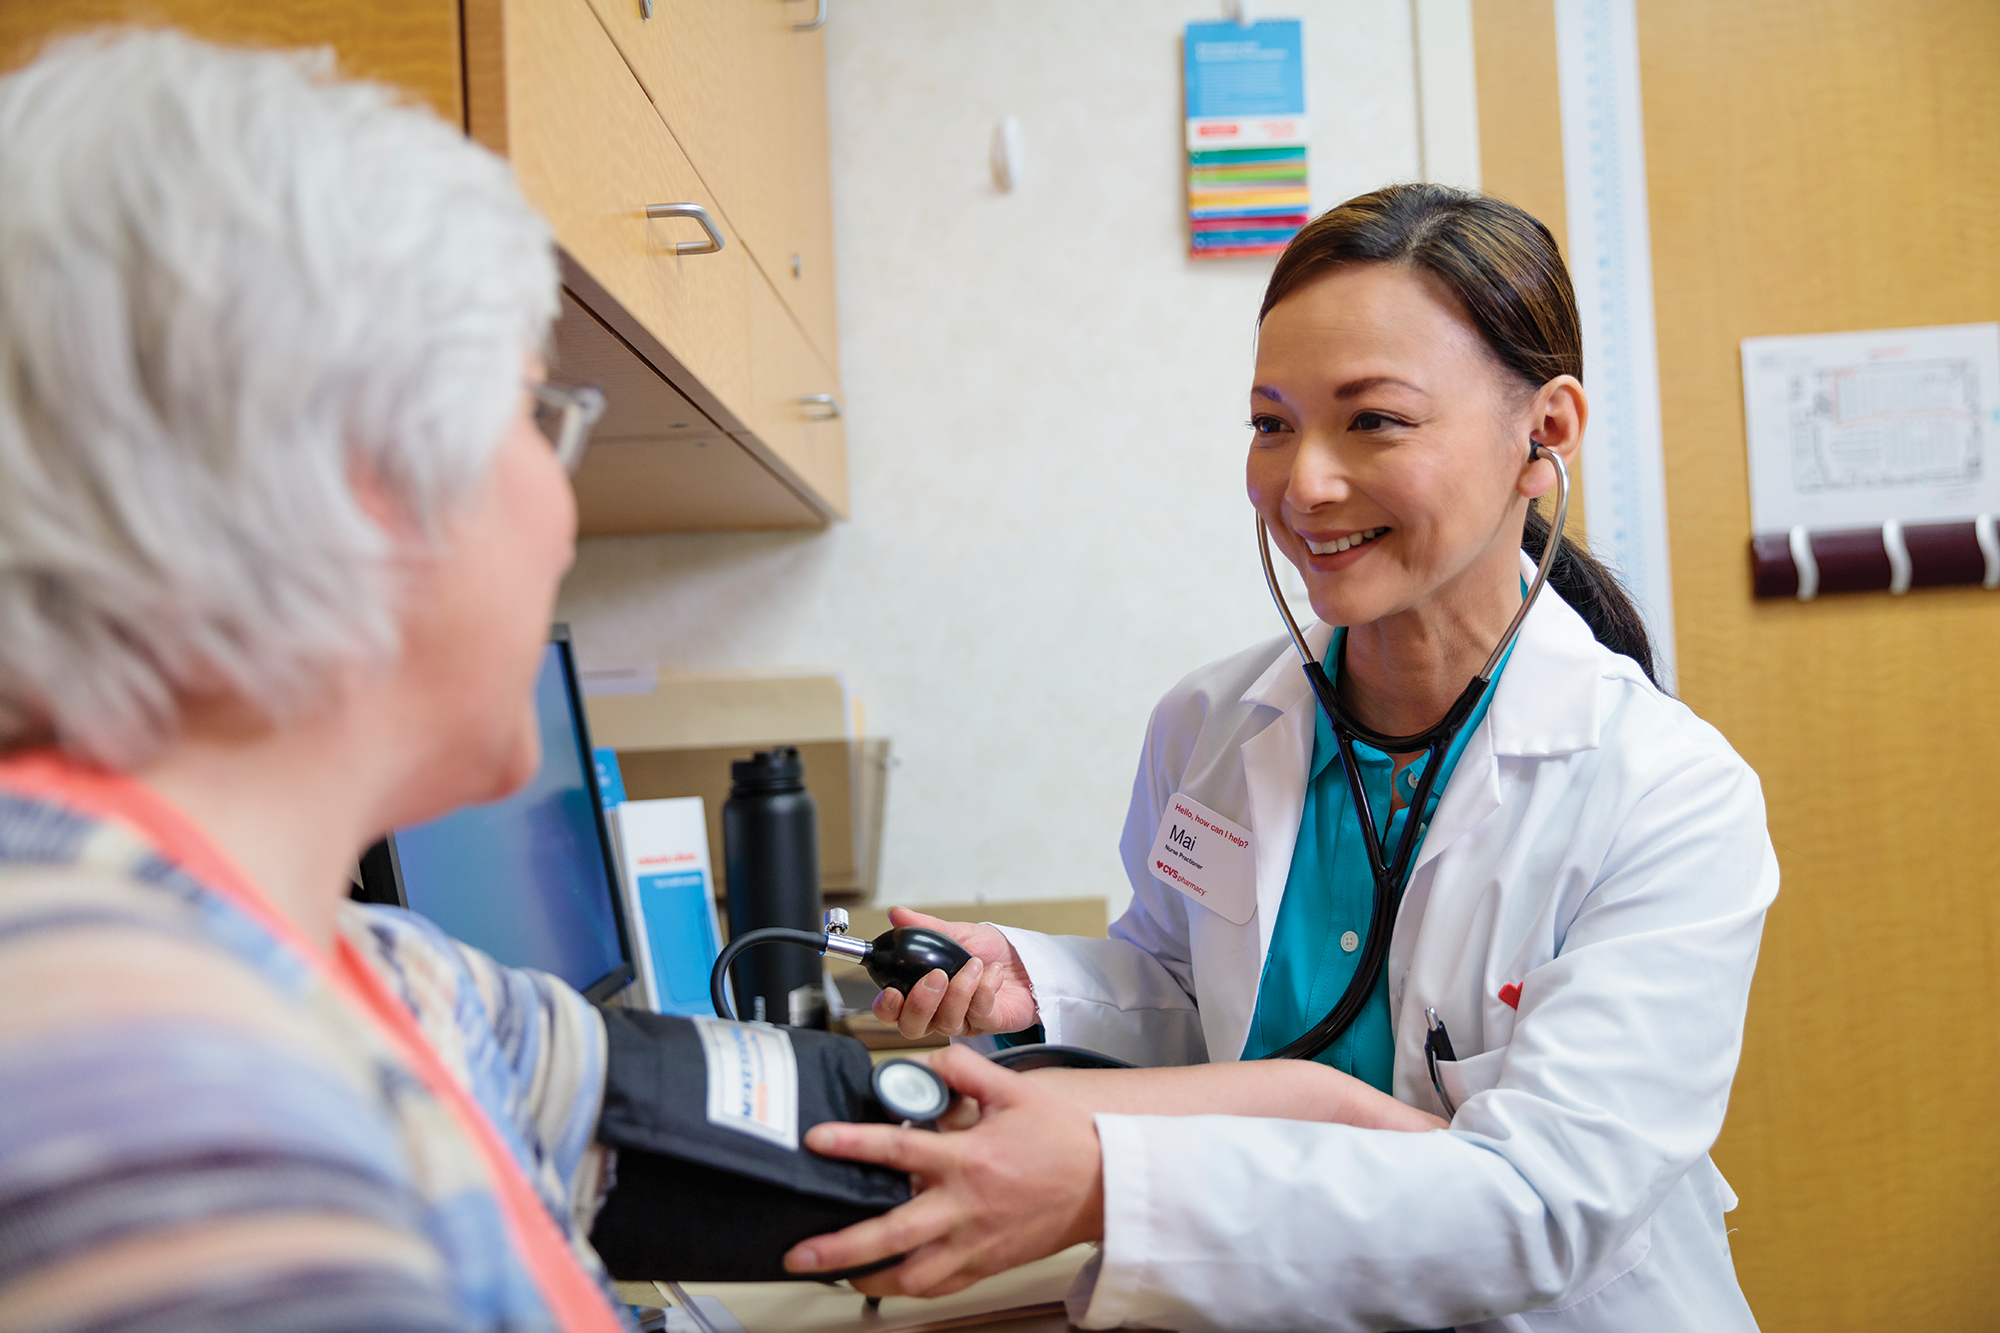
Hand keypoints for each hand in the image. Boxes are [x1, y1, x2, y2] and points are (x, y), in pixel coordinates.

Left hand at [784, 1046, 1102, 1296]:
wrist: (1106, 1185)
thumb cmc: (1065, 1142)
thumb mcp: (1015, 1091)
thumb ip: (966, 1073)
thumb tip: (930, 1063)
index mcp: (969, 1160)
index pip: (898, 1152)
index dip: (852, 1145)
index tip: (817, 1142)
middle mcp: (965, 1207)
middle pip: (891, 1234)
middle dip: (840, 1247)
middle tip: (800, 1253)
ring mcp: (975, 1243)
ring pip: (912, 1275)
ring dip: (868, 1278)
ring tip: (834, 1273)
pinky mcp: (986, 1264)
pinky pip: (940, 1286)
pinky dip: (908, 1286)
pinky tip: (888, 1280)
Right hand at [871, 907, 1036, 1038]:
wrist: (1027, 959)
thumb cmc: (992, 951)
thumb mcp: (958, 933)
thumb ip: (925, 928)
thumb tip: (896, 914)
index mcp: (924, 993)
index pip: (894, 1013)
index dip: (887, 1008)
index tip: (892, 992)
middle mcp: (939, 1012)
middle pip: (913, 1028)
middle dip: (921, 1004)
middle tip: (937, 976)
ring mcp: (964, 1021)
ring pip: (946, 1023)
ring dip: (959, 990)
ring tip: (974, 964)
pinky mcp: (989, 1024)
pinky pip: (978, 1014)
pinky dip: (984, 990)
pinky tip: (993, 972)